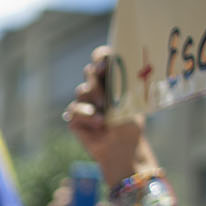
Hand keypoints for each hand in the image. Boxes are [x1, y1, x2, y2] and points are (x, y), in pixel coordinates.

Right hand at [64, 45, 155, 185]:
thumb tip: (117, 70)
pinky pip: (74, 110)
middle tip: (105, 92)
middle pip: (89, 71)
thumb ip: (122, 84)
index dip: (100, 56)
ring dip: (94, 101)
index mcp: (111, 78)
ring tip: (106, 117)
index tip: (103, 62)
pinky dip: (87, 117)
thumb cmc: (130, 124)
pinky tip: (98, 125)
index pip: (103, 58)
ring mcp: (84, 102)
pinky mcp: (75, 118)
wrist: (121, 149)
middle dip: (96, 81)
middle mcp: (96, 87)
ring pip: (81, 91)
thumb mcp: (131, 101)